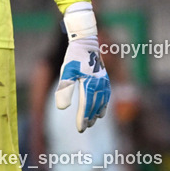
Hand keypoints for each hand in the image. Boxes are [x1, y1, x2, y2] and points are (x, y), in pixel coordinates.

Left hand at [55, 3, 110, 131]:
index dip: (83, 118)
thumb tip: (62, 108)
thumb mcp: (66, 71)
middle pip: (94, 105)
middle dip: (89, 118)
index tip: (80, 128)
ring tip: (93, 121)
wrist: (86, 41)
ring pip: (102, 101)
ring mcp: (104, 81)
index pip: (85, 106)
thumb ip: (65, 90)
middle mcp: (99, 83)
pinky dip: (104, 103)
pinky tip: (101, 110)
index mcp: (89, 83)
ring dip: (98, 112)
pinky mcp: (105, 78)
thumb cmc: (74, 56)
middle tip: (84, 128)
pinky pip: (106, 95)